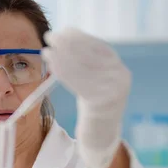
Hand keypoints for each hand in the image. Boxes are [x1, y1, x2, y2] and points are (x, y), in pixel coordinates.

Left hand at [42, 27, 131, 167]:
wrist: (100, 136)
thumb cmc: (92, 106)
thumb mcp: (96, 81)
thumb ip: (89, 63)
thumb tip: (68, 38)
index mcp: (120, 70)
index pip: (99, 48)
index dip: (80, 38)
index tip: (63, 31)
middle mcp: (121, 78)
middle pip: (91, 56)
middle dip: (68, 45)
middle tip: (50, 36)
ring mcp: (115, 90)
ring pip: (84, 69)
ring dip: (62, 57)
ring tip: (47, 51)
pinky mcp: (104, 103)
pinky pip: (80, 84)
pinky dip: (64, 73)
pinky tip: (51, 67)